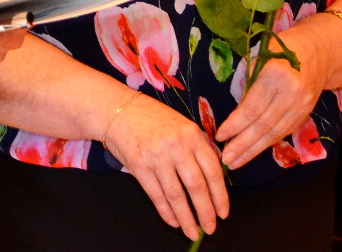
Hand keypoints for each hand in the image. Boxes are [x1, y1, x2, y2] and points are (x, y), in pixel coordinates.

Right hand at [103, 93, 228, 241]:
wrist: (118, 110)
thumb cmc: (151, 117)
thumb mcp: (181, 125)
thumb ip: (196, 148)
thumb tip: (212, 178)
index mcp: (192, 135)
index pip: (212, 171)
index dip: (220, 196)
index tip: (223, 213)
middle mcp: (177, 146)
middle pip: (197, 186)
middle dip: (205, 211)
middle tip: (210, 227)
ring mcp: (157, 157)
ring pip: (177, 195)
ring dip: (186, 217)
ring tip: (192, 231)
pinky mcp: (140, 166)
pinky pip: (156, 195)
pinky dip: (166, 211)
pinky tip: (173, 221)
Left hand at [214, 28, 328, 169]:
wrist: (320, 51)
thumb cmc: (283, 47)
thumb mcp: (261, 54)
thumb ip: (249, 79)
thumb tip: (233, 109)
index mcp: (276, 76)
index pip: (253, 107)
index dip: (235, 124)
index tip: (220, 136)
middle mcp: (291, 95)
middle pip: (264, 126)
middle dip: (243, 145)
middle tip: (226, 160)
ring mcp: (301, 107)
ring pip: (275, 133)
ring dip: (254, 150)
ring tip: (236, 162)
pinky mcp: (306, 114)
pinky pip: (284, 132)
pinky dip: (267, 144)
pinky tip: (253, 152)